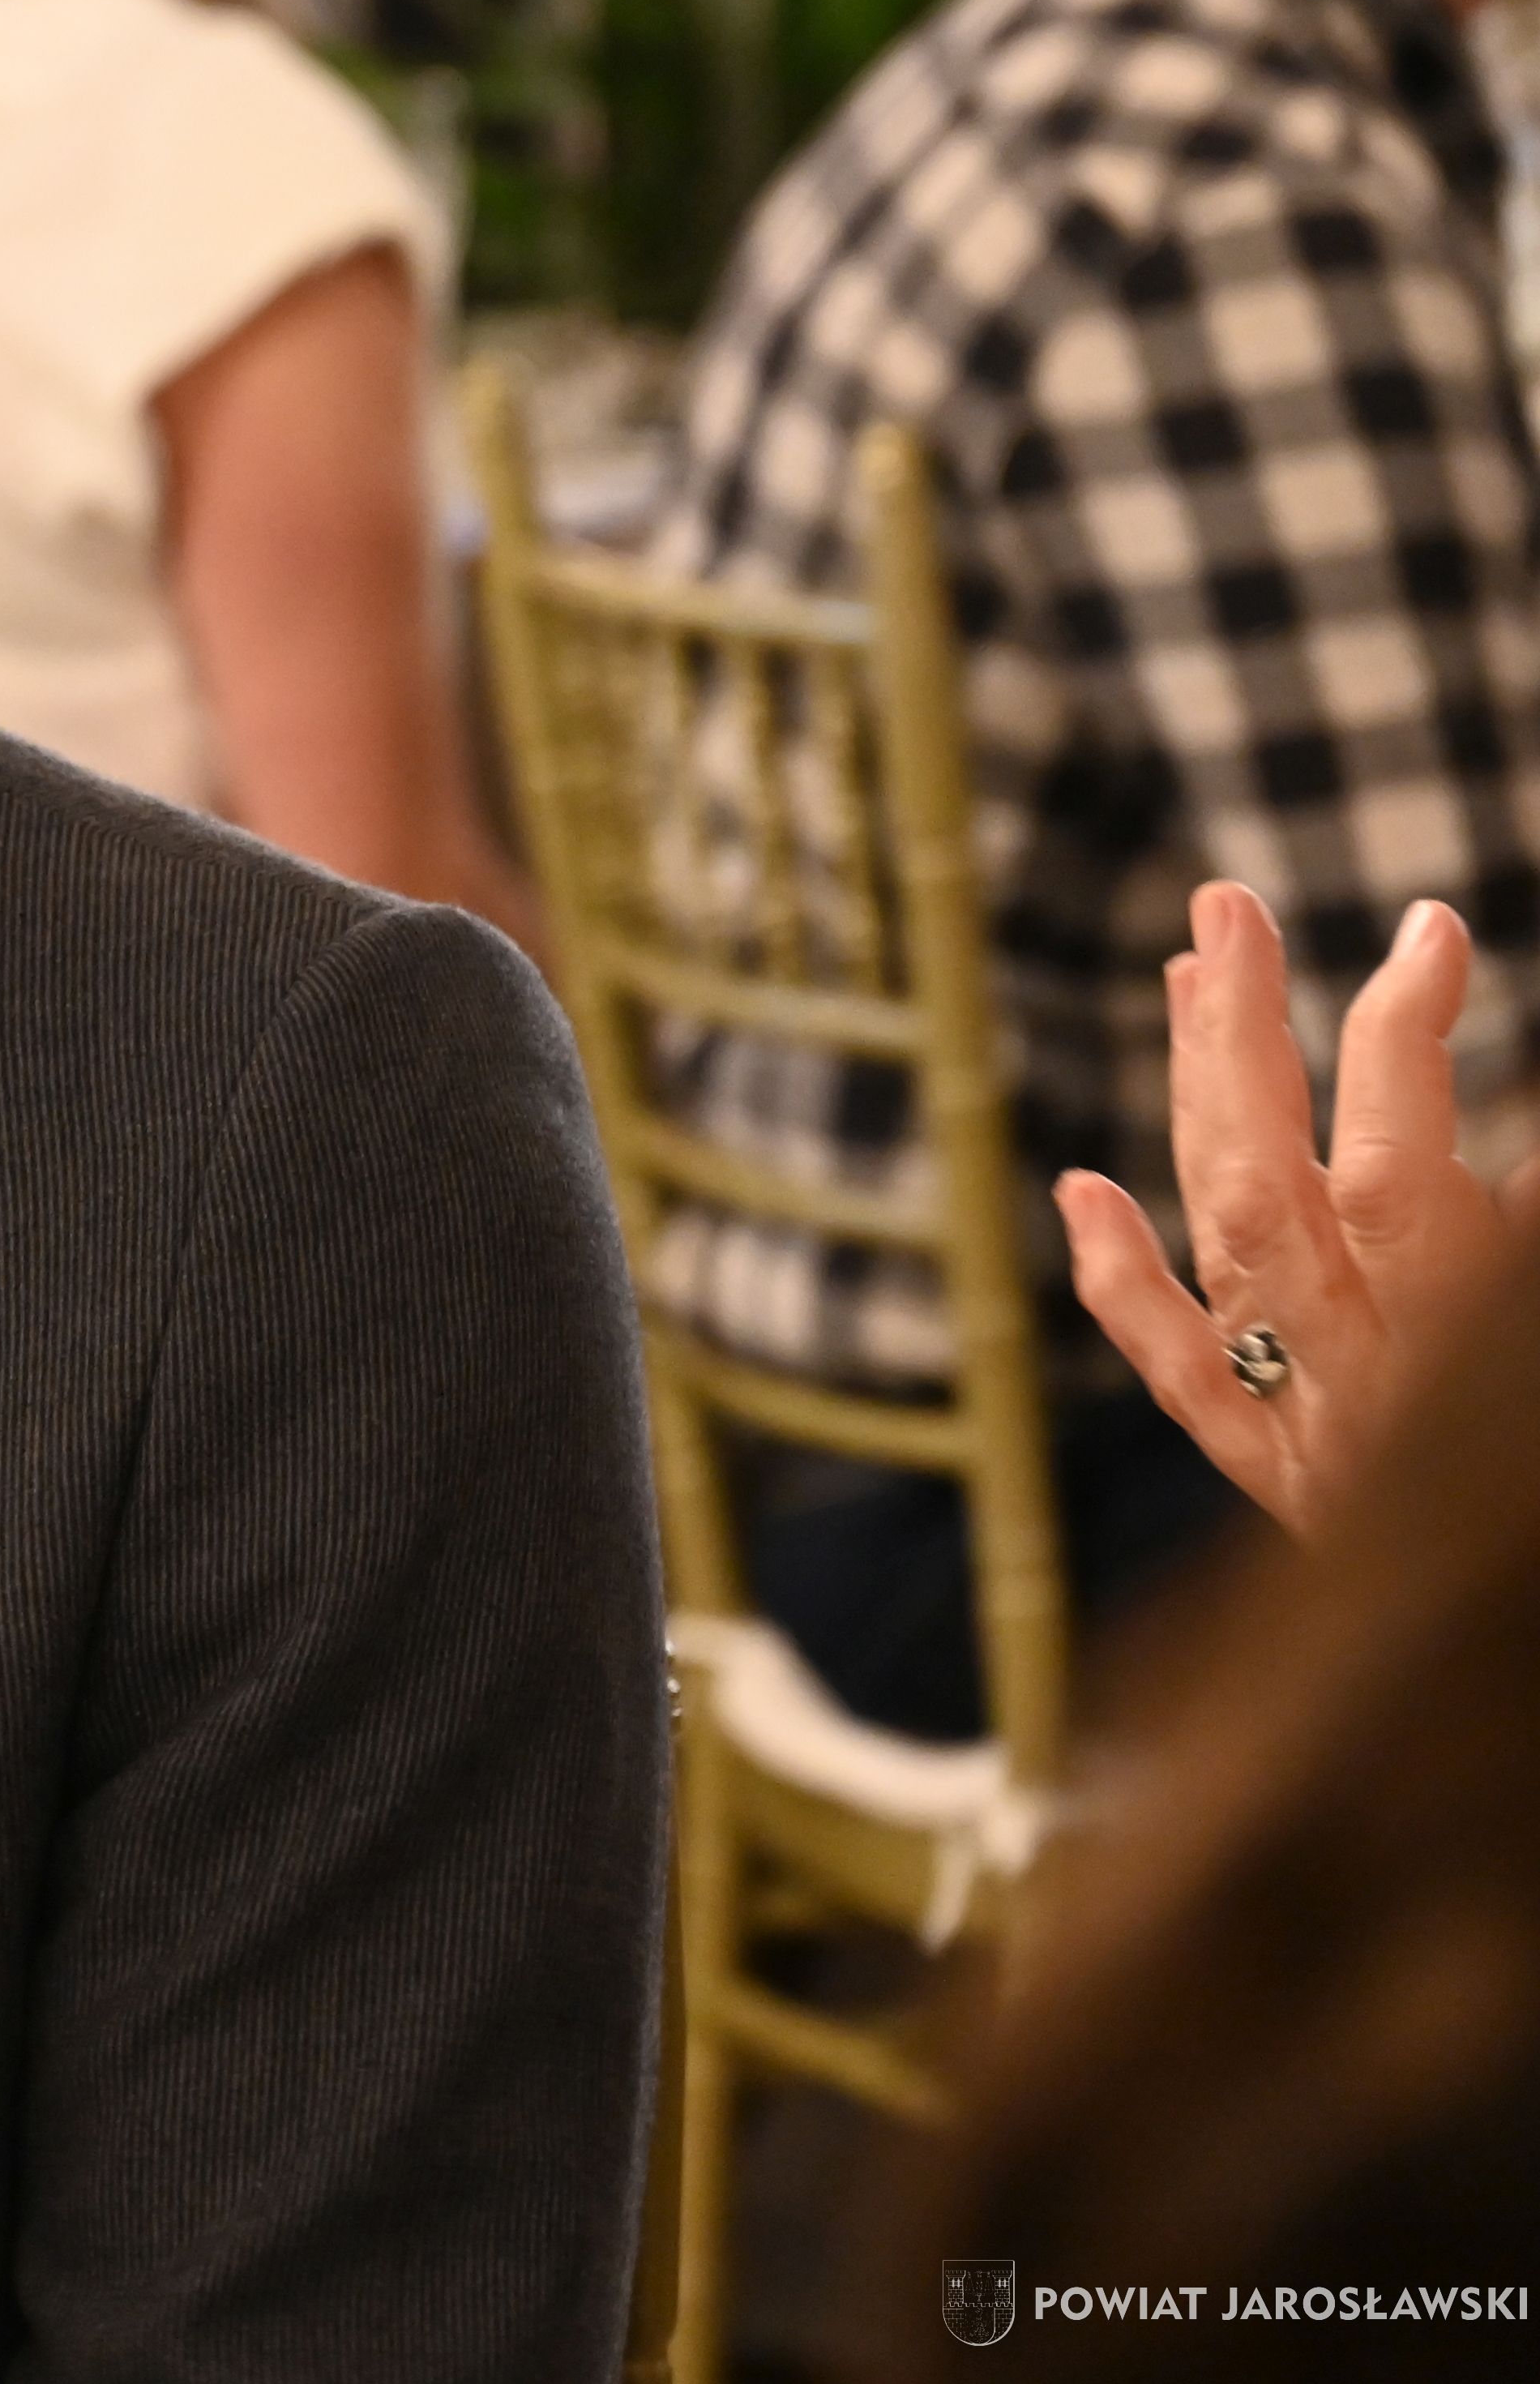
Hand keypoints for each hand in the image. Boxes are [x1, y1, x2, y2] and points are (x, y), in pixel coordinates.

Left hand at [1054, 884, 1537, 1536]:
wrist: (1510, 1670)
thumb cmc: (1524, 1496)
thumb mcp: (1530, 1343)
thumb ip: (1512, 1249)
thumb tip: (1502, 1155)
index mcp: (1450, 1325)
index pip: (1402, 1151)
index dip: (1406, 1026)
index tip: (1424, 929)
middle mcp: (1363, 1371)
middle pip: (1272, 1171)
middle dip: (1244, 1031)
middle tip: (1220, 905)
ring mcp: (1312, 1426)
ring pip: (1225, 1240)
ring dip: (1202, 1103)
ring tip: (1187, 982)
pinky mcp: (1284, 1485)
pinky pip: (1187, 1374)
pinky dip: (1125, 1281)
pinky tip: (1080, 1191)